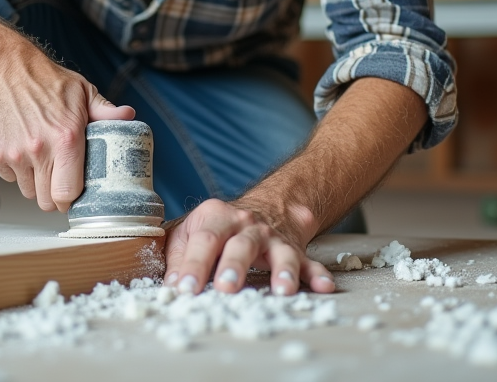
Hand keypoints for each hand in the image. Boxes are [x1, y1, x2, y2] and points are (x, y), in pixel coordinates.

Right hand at [0, 40, 133, 212]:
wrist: (4, 69)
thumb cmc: (45, 80)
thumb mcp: (82, 92)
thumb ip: (105, 111)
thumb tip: (128, 117)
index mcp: (66, 138)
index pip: (67, 194)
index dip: (72, 199)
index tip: (74, 193)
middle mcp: (39, 149)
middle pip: (46, 201)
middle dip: (54, 194)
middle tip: (58, 177)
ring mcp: (14, 153)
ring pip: (27, 191)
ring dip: (35, 181)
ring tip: (41, 158)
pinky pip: (9, 177)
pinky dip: (16, 170)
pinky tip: (23, 148)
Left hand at [162, 199, 334, 295]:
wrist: (267, 205)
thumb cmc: (219, 227)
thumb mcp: (191, 232)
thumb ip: (178, 257)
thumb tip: (173, 286)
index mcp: (216, 217)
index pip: (203, 240)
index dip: (193, 265)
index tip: (184, 289)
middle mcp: (247, 225)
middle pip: (241, 244)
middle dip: (234, 266)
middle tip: (225, 287)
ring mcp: (273, 238)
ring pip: (279, 252)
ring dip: (281, 271)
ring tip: (282, 290)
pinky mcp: (295, 250)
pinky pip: (309, 262)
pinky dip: (317, 275)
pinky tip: (323, 287)